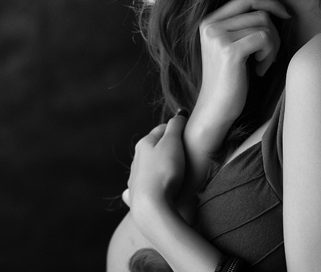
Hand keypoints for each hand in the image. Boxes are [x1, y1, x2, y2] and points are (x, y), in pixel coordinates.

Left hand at [123, 113, 187, 231]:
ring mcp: (135, 178)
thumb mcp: (173, 143)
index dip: (175, 129)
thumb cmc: (165, 172)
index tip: (186, 133)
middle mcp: (136, 159)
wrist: (152, 206)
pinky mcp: (137, 195)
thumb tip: (179, 115)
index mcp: (144, 144)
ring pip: (147, 166)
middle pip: (153, 148)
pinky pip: (142, 185)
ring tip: (171, 171)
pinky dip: (148, 184)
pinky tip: (151, 187)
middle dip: (166, 148)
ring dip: (157, 165)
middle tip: (182, 152)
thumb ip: (176, 126)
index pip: (161, 130)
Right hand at [195, 0, 289, 129]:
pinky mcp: (229, 51)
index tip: (286, 16)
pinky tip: (260, 70)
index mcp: (210, 21)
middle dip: (274, 32)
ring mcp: (218, 37)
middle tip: (269, 55)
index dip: (270, 3)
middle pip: (259, 12)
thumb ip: (244, 24)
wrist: (215, 108)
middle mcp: (210, 25)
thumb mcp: (232, 44)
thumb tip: (277, 8)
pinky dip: (269, 55)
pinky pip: (264, 39)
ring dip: (272, 47)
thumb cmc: (230, 78)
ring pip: (265, 25)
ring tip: (263, 64)